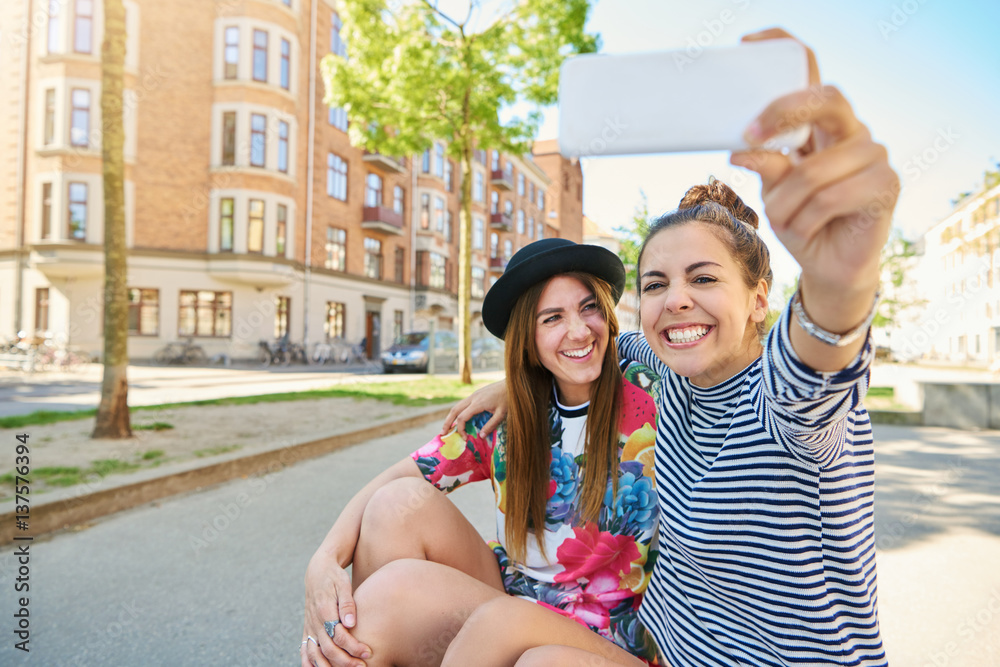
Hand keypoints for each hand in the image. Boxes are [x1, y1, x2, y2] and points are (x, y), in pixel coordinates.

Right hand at [302, 552, 370, 666]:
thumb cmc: (335, 577)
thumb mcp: (343, 584)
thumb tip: (351, 623)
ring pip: (315, 653)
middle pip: (328, 648)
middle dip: (345, 661)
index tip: (368, 651)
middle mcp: (314, 621)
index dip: (353, 646)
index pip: (338, 635)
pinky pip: (305, 649)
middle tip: (362, 666)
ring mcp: (309, 626)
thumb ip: (347, 603)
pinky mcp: (307, 628)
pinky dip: (308, 662)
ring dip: (329, 666)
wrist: (318, 570)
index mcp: (324, 610)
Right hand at [441, 381, 507, 437]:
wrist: (511, 384)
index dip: (460, 429)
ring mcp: (474, 395)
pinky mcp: (476, 394)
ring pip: (457, 405)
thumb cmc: (508, 399)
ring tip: (447, 427)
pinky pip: (463, 404)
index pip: (462, 417)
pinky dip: (458, 412)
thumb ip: (490, 425)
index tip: (465, 438)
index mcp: (478, 403)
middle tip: (443, 433)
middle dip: (447, 422)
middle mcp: (473, 398)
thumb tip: (480, 436)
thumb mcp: (501, 414)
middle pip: (454, 410)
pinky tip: (458, 418)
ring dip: (451, 416)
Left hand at [731, 29, 897, 299]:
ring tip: (784, 218)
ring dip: (786, 201)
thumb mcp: (774, 193)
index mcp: (821, 125)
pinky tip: (806, 227)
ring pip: (814, 170)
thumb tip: (742, 148)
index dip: (786, 49)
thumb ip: (767, 166)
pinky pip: (830, 196)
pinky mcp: (886, 184)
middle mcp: (851, 131)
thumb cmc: (801, 222)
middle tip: (751, 134)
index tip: (748, 42)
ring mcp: (873, 155)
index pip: (811, 73)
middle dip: (783, 112)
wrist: (828, 266)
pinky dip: (806, 217)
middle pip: (824, 99)